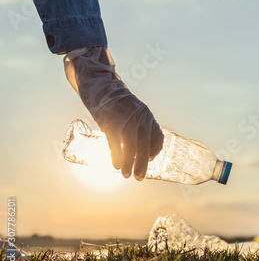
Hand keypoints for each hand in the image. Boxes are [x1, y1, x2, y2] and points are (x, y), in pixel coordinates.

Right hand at [64, 46, 163, 179]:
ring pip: (132, 147)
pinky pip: (116, 144)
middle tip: (139, 177)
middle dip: (142, 164)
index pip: (157, 138)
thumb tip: (134, 148)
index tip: (149, 160)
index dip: (154, 152)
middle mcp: (140, 117)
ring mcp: (127, 119)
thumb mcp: (131, 111)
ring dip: (129, 164)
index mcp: (147, 115)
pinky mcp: (112, 122)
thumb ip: (135, 126)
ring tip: (126, 174)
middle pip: (145, 145)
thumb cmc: (113, 101)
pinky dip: (116, 157)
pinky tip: (115, 165)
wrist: (99, 83)